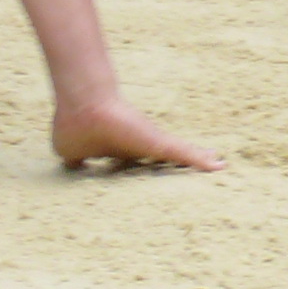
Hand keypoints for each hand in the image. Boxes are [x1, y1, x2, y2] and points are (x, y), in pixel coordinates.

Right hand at [51, 99, 226, 174]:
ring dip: (197, 162)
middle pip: (166, 162)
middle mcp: (140, 147)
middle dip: (180, 169)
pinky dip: (200, 160)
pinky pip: (184, 154)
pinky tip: (219, 166)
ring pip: (181, 156)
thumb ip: (75, 161)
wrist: (85, 106)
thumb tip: (72, 166)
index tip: (157, 182)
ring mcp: (151, 143)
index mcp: (120, 152)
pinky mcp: (157, 143)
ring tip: (216, 166)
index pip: (139, 165)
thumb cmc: (76, 127)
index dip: (148, 172)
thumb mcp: (68, 150)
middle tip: (199, 176)